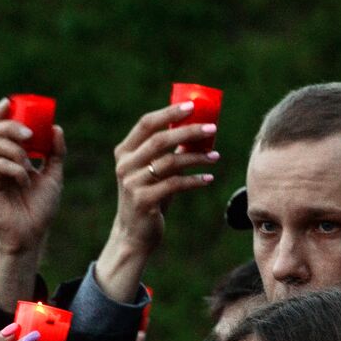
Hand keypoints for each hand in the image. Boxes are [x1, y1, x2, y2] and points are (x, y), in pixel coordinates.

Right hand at [0, 98, 65, 255]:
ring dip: (16, 150)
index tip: (10, 102)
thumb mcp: (54, 177)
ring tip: (31, 165)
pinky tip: (26, 182)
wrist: (32, 235)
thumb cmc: (41, 208)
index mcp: (7, 157)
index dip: (0, 113)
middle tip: (30, 134)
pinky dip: (16, 169)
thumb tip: (57, 128)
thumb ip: (55, 154)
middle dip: (11, 127)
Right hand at [94, 102, 218, 302]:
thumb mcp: (154, 172)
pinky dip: (195, 181)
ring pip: (170, 162)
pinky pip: (175, 185)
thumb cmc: (149, 197)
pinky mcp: (144, 200)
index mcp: (125, 151)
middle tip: (212, 129)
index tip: (192, 106)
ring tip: (216, 157)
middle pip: (160, 139)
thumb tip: (195, 130)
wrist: (134, 233)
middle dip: (189, 132)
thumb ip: (167, 152)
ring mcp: (132, 182)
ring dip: (197, 157)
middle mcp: (125, 164)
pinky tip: (209, 179)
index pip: (146, 124)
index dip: (169, 113)